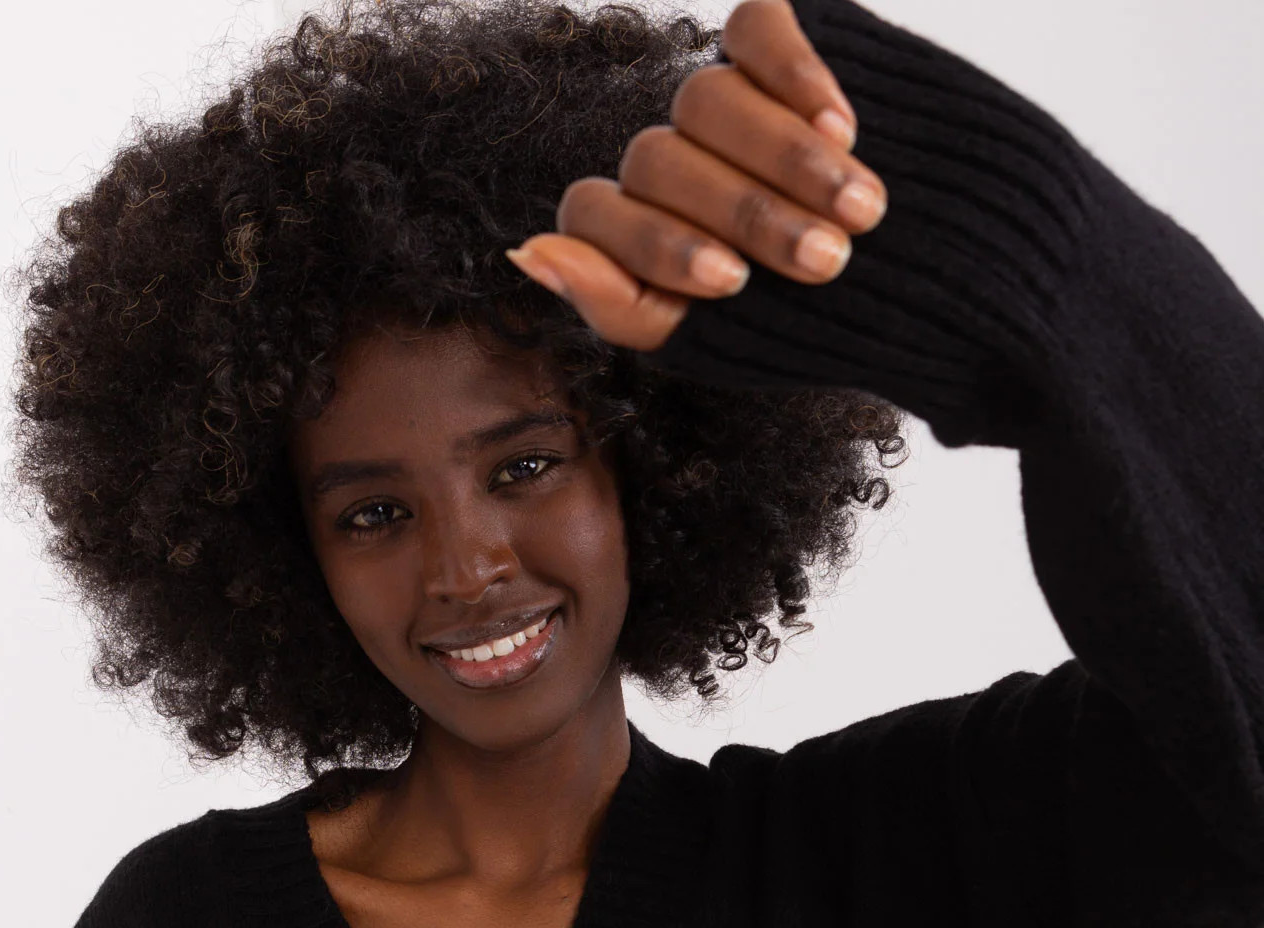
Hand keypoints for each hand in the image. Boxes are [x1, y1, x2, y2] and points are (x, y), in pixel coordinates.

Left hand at [506, 0, 887, 351]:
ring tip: (861, 209)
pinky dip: (793, 75)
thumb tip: (528, 252)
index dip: (656, 244)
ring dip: (782, 158)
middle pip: (658, 160)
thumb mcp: (717, 340)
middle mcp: (672, 160)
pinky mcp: (780, 45)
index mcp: (640, 231)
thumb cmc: (829, 326)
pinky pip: (753, 30)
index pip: (596, 214)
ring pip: (703, 99)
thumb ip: (621, 307)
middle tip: (828, 260)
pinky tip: (844, 125)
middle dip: (745, 214)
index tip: (732, 282)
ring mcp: (724, 101)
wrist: (955, 280)